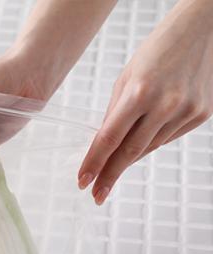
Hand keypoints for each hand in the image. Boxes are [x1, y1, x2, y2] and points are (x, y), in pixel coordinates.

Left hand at [78, 0, 212, 204]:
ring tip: (113, 169)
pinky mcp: (202, 114)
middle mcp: (166, 104)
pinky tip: (140, 145)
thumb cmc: (158, 50)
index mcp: (139, 92)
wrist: (203, 29)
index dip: (95, 163)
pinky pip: (168, 138)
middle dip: (110, 175)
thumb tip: (103, 145)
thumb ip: (115, 113)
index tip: (83, 181)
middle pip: (130, 151)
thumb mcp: (126, 78)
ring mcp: (187, 111)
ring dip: (128, 159)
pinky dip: (151, 143)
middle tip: (96, 194)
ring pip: (149, 147)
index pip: (110, 138)